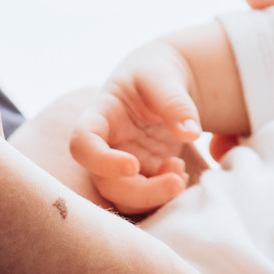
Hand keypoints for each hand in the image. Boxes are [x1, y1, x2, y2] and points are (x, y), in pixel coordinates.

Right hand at [69, 47, 205, 214]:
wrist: (165, 83)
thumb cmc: (157, 74)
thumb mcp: (164, 77)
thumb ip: (175, 102)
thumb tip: (191, 133)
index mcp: (99, 117)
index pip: (82, 144)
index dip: (102, 161)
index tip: (133, 165)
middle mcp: (105, 147)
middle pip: (106, 184)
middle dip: (141, 192)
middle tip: (177, 181)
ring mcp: (120, 165)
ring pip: (124, 199)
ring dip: (154, 198)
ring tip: (181, 175)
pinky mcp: (141, 177)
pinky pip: (145, 200)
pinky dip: (164, 196)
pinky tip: (181, 175)